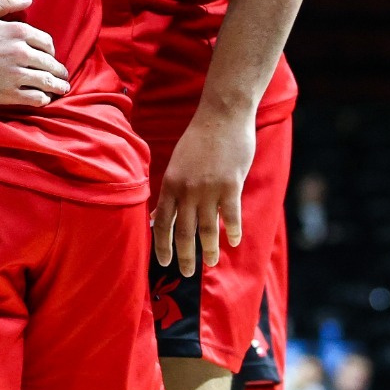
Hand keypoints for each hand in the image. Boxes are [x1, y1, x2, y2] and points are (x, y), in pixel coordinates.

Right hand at [0, 0, 70, 106]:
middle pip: (51, 63)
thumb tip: (28, 0)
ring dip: (57, 87)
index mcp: (17, 31)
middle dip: (59, 71)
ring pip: (47, 81)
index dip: (51, 51)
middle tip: (62, 77)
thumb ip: (6, 2)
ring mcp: (16, 74)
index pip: (47, 43)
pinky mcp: (8, 93)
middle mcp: (21, 52)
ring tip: (61, 90)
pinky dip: (43, 99)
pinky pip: (36, 98)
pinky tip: (42, 99)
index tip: (50, 57)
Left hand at [155, 107, 256, 275]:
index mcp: (170, 184)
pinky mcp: (230, 185)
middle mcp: (187, 190)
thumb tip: (157, 217)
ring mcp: (209, 189)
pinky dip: (232, 231)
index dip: (162, 245)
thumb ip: (169, 192)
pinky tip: (233, 242)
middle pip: (184, 232)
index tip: (163, 261)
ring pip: (207, 229)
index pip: (162, 223)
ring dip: (209, 250)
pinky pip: (230, 216)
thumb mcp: (177, 164)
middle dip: (184, 256)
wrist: (222, 116)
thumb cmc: (199, 139)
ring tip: (211, 263)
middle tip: (186, 273)